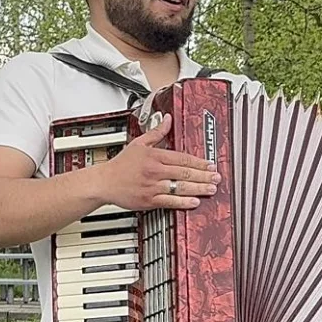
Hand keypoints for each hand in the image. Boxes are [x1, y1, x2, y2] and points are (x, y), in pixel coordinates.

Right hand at [92, 121, 218, 211]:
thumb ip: (157, 132)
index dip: (199, 162)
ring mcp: (152, 187)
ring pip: (180, 187)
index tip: (210, 164)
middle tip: (216, 177)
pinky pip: (170, 201)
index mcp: (155, 156)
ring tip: (211, 189)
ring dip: (198, 188)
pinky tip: (194, 202)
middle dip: (204, 176)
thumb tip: (168, 119)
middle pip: (185, 173)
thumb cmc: (120, 165)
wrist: (104, 182)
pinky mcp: (149, 200)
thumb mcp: (139, 143)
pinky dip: (183, 202)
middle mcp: (155, 171)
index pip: (182, 158)